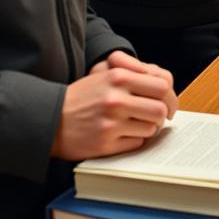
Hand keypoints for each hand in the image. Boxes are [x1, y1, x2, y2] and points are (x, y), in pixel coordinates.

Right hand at [51, 51, 176, 160]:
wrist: (48, 118)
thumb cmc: (82, 96)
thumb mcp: (105, 74)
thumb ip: (135, 74)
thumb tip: (165, 86)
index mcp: (119, 77)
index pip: (162, 86)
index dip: (169, 96)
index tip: (168, 104)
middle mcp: (116, 99)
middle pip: (160, 109)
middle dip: (161, 115)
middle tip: (157, 118)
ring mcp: (110, 123)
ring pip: (150, 128)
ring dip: (147, 128)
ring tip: (136, 125)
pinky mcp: (104, 144)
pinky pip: (136, 143)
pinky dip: (134, 140)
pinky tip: (123, 135)